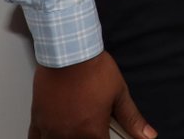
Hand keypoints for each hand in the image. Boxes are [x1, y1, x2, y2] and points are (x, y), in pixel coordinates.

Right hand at [28, 52, 154, 138]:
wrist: (69, 52)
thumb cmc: (93, 69)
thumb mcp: (119, 93)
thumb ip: (132, 119)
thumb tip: (148, 135)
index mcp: (92, 132)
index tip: (104, 133)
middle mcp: (70, 135)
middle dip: (87, 138)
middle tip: (88, 126)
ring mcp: (52, 128)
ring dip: (66, 138)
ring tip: (74, 129)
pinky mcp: (38, 118)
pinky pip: (35, 138)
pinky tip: (50, 136)